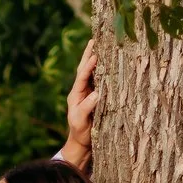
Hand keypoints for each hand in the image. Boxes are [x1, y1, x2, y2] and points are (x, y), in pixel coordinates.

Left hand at [60, 40, 101, 168]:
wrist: (82, 142)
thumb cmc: (81, 133)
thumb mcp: (81, 121)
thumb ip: (87, 107)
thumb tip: (97, 93)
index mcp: (75, 95)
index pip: (82, 77)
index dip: (88, 66)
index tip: (95, 55)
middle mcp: (80, 91)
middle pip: (84, 69)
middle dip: (88, 54)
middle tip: (94, 40)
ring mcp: (87, 92)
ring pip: (90, 72)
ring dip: (94, 58)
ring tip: (99, 44)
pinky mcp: (95, 96)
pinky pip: (98, 79)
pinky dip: (101, 68)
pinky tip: (107, 61)